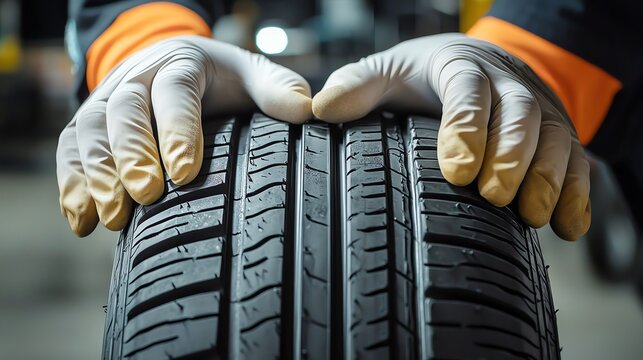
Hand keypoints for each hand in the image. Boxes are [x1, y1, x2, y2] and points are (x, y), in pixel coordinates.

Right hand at [57, 36, 311, 235]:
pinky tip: (80, 220)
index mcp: (181, 63)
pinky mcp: (89, 123)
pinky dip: (71, 183)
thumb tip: (308, 111)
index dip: (178, 129)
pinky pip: (70, 148)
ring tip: (111, 217)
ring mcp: (107, 100)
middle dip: (131, 155)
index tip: (185, 173)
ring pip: (88, 131)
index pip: (175, 91)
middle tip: (145, 196)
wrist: (172, 61)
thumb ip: (277, 89)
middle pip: (124, 111)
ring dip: (95, 174)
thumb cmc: (219, 76)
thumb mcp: (252, 73)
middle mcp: (136, 78)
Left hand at [313, 33, 589, 239]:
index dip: (465, 128)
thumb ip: (357, 88)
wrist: (476, 60)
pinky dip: (579, 192)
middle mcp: (509, 86)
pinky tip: (569, 226)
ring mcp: (539, 111)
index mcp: (462, 67)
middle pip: (521, 115)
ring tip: (532, 215)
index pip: (468, 92)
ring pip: (557, 138)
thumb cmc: (425, 74)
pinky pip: (579, 160)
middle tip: (493, 196)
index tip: (455, 170)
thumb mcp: (387, 71)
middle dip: (511, 156)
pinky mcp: (558, 136)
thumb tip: (319, 111)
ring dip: (548, 177)